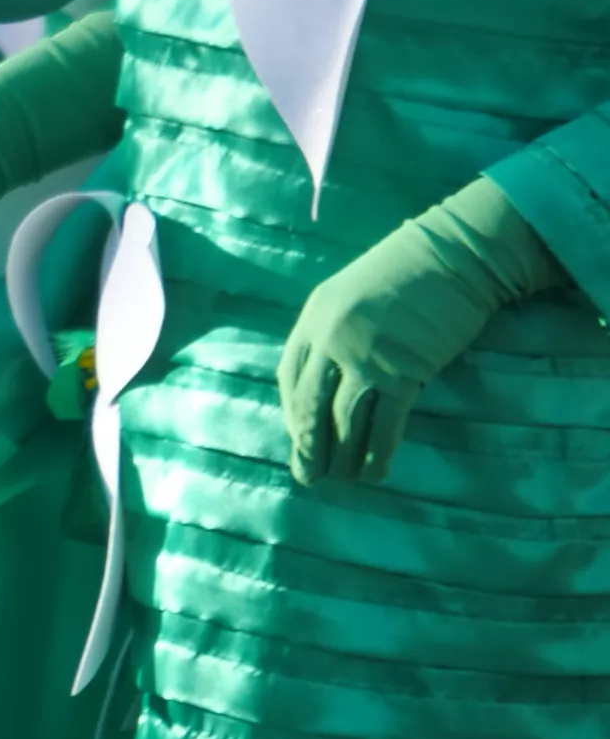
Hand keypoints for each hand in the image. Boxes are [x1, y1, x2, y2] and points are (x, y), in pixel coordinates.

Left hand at [279, 179, 558, 486]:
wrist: (450, 257)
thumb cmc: (403, 275)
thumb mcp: (350, 297)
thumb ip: (334, 332)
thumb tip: (330, 378)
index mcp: (312, 318)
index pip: (289, 376)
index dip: (291, 412)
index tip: (296, 438)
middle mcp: (330, 339)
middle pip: (310, 404)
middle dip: (307, 445)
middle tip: (307, 477)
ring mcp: (364, 356)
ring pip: (345, 419)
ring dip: (342, 456)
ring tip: (341, 481)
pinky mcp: (402, 372)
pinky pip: (384, 423)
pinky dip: (378, 452)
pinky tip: (375, 472)